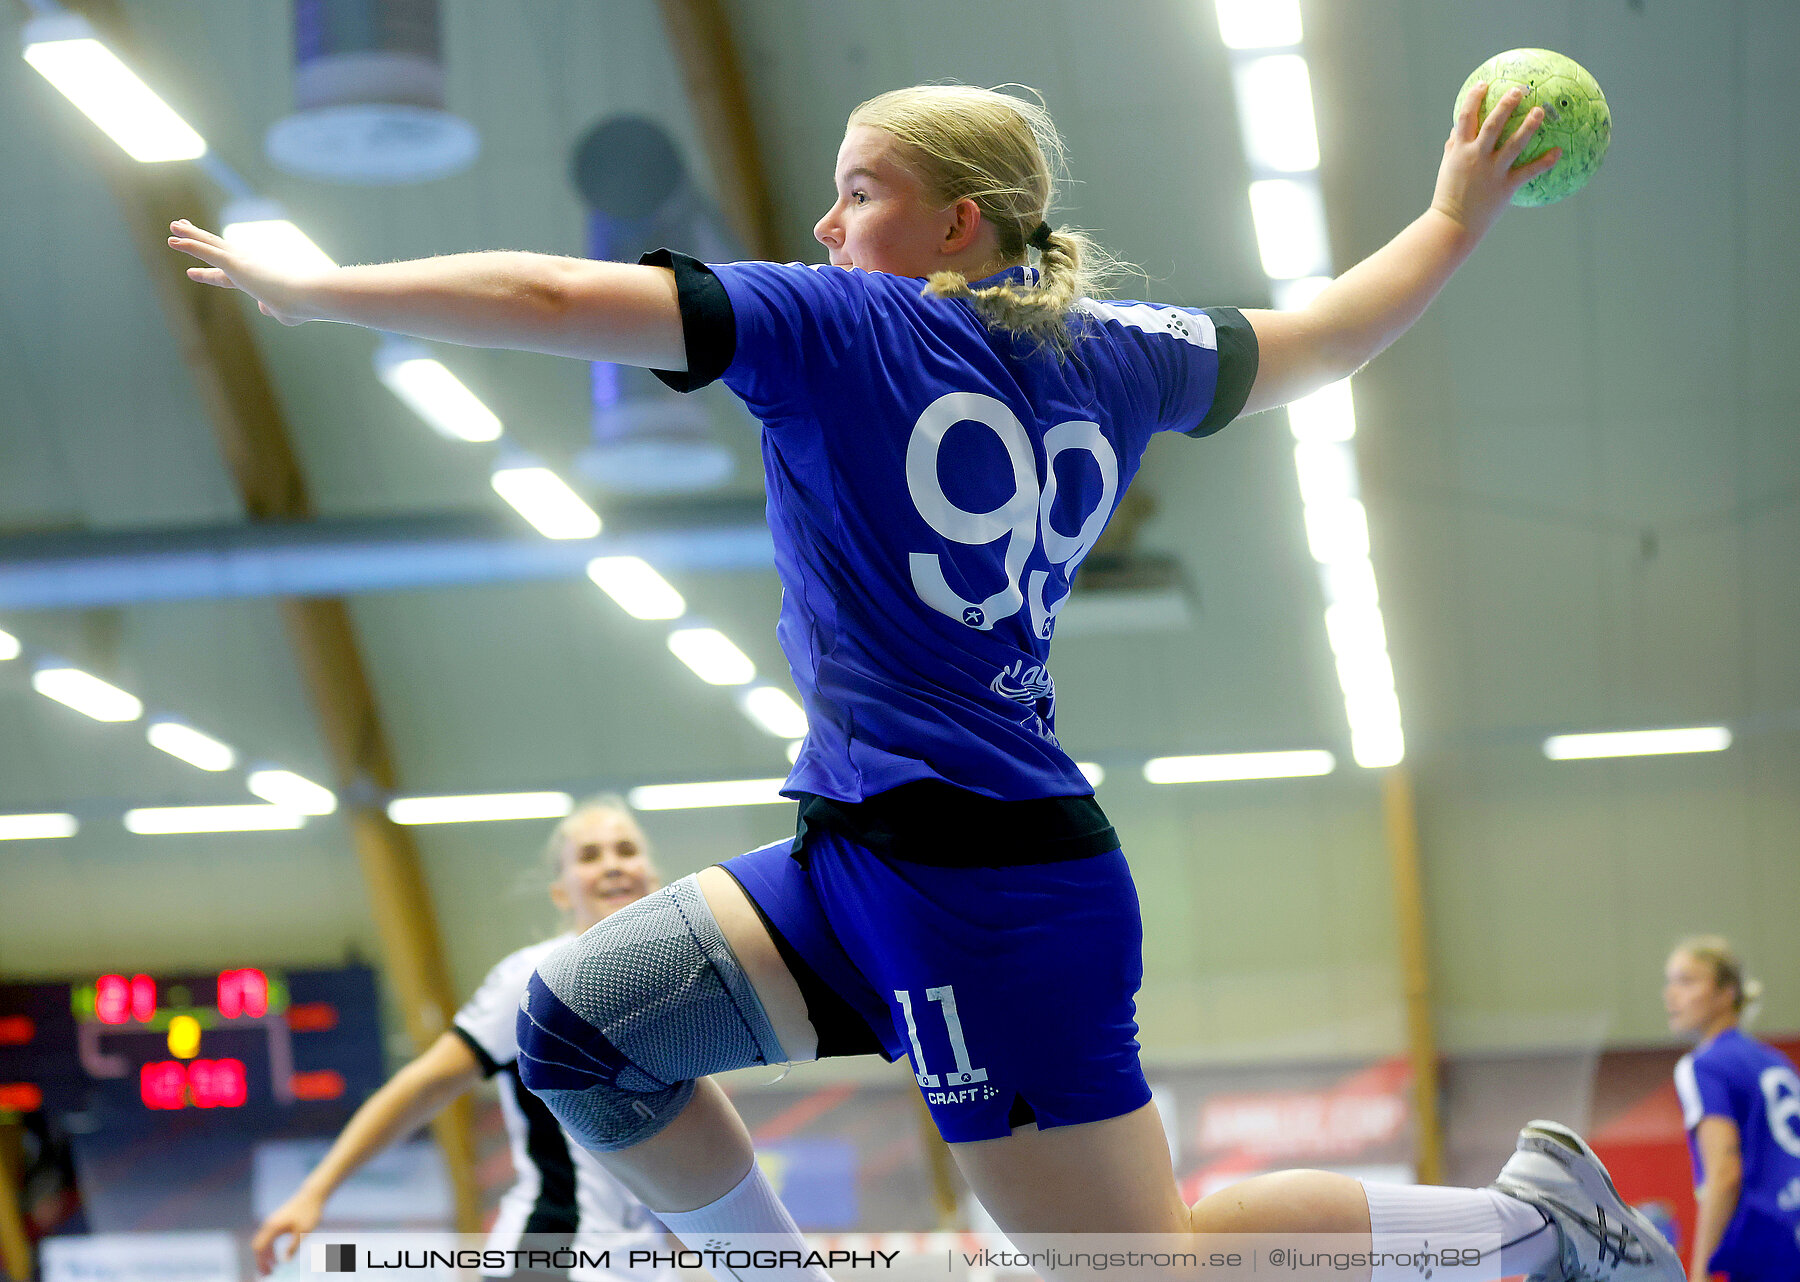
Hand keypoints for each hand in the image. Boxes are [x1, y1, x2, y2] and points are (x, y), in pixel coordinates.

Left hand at [167, 219, 320, 324]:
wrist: (310, 296)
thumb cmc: (303, 307)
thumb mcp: (285, 313)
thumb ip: (273, 309)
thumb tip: (264, 307)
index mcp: (258, 276)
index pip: (229, 271)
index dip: (209, 270)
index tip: (193, 270)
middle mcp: (249, 263)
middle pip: (217, 248)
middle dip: (199, 237)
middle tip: (182, 227)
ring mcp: (242, 261)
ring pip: (210, 244)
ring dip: (190, 234)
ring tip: (173, 225)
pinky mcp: (236, 264)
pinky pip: (207, 252)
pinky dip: (190, 245)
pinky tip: (175, 239)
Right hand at [251, 1187, 325, 1274]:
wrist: (312, 1194)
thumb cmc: (308, 1212)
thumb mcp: (303, 1232)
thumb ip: (293, 1247)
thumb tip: (285, 1261)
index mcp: (272, 1227)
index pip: (259, 1248)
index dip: (261, 1262)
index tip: (269, 1272)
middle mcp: (269, 1224)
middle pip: (258, 1246)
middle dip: (261, 1261)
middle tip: (268, 1273)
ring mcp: (272, 1222)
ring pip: (263, 1242)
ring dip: (266, 1256)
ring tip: (273, 1267)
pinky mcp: (277, 1221)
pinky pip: (268, 1238)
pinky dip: (269, 1249)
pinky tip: (276, 1256)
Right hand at [1430, 82, 1561, 238]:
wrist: (1452, 226)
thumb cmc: (1448, 198)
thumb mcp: (1446, 170)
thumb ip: (1452, 148)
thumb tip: (1455, 131)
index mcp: (1459, 151)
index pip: (1465, 117)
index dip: (1473, 98)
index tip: (1483, 84)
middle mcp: (1476, 157)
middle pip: (1493, 123)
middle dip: (1507, 103)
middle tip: (1520, 89)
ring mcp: (1491, 171)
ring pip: (1514, 143)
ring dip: (1529, 125)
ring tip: (1540, 111)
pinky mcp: (1505, 187)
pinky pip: (1529, 171)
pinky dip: (1544, 161)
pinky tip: (1558, 152)